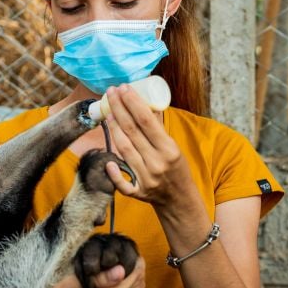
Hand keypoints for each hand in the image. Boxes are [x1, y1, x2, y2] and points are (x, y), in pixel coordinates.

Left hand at [102, 84, 192, 207]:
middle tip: (111, 93)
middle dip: (119, 109)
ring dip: (114, 130)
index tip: (124, 88)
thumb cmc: (176, 167)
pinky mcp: (139, 192)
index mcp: (169, 149)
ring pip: (124, 150)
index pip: (146, 121)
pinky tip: (107, 162)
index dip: (133, 102)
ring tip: (108, 112)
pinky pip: (123, 183)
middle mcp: (157, 163)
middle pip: (132, 131)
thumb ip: (158, 127)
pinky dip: (114, 173)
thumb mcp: (173, 146)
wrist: (179, 199)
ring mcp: (147, 178)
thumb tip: (147, 100)